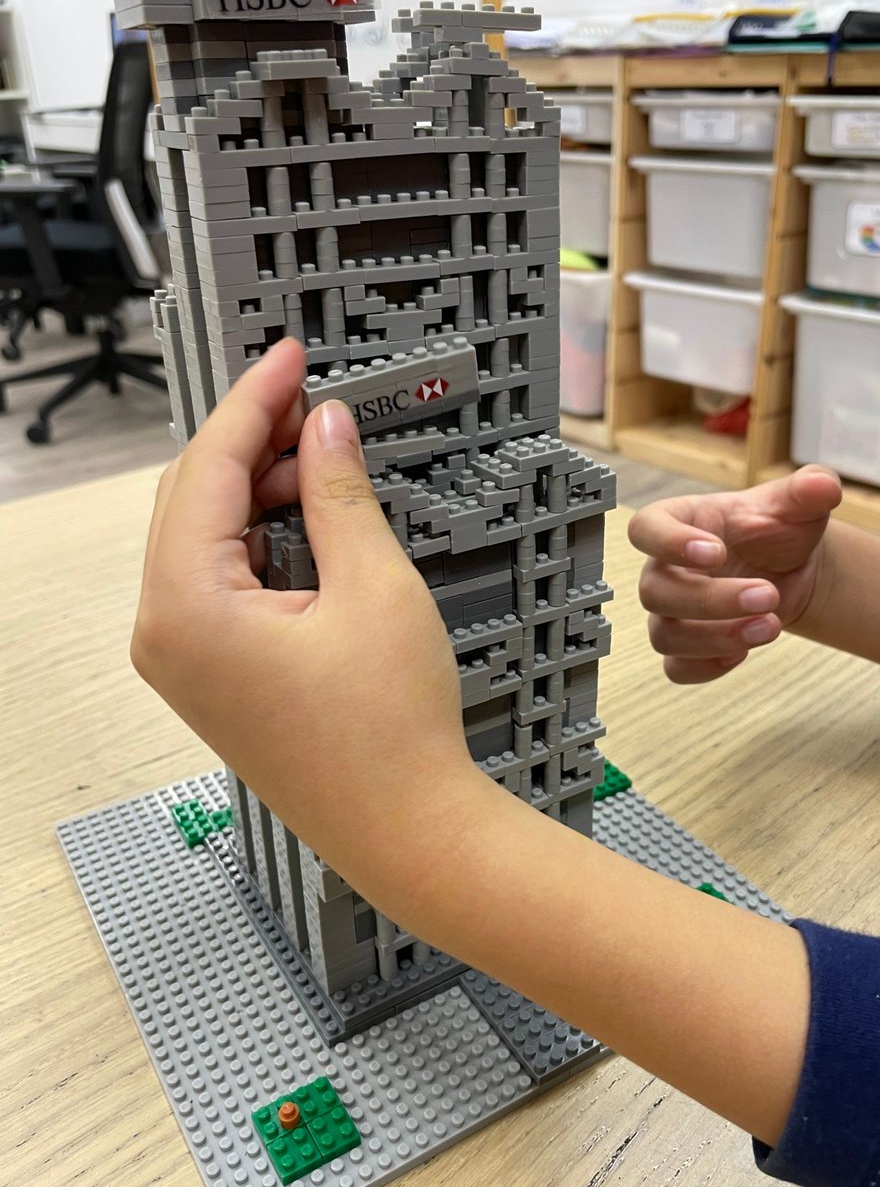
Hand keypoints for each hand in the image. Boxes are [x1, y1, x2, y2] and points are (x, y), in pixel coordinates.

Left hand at [131, 338, 474, 854]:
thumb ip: (338, 494)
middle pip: (190, 498)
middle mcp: (163, 633)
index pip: (206, 469)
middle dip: (250, 442)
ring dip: (255, 490)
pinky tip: (305, 518)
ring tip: (320, 459)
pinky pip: (218, 581)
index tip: (289, 354)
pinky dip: (257, 540)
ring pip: (202, 538)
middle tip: (313, 401)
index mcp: (186, 608)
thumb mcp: (375, 588)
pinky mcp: (210, 674)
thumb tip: (325, 426)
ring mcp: (181, 659)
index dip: (252, 400)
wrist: (409, 832)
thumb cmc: (393, 730)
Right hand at [627, 466, 842, 683]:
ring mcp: (671, 611)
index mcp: (679, 522)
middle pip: (656, 591)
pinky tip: (744, 652)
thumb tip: (822, 486)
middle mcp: (665, 568)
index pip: (645, 529)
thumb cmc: (777, 529)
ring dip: (715, 638)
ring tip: (770, 627)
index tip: (716, 552)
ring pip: (664, 634)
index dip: (669, 543)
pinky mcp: (686, 647)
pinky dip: (707, 667)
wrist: (790, 567)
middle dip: (712, 600)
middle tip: (768, 595)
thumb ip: (809, 490)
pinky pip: (676, 668)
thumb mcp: (797, 504)